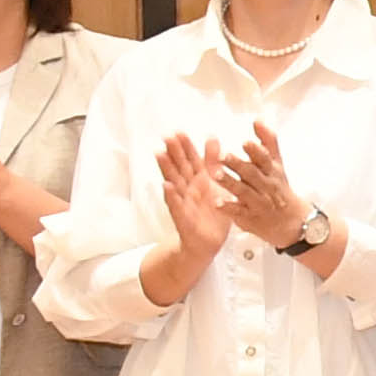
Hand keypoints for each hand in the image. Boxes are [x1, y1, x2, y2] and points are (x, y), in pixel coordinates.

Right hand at [154, 124, 237, 263]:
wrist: (208, 243)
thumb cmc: (212, 212)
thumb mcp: (216, 184)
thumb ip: (213, 162)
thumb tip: (212, 137)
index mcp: (198, 181)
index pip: (191, 161)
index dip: (185, 147)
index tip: (179, 132)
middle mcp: (188, 190)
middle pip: (179, 168)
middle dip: (173, 153)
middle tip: (167, 137)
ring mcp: (184, 203)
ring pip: (174, 183)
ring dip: (166, 169)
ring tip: (159, 154)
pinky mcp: (183, 219)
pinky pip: (176, 206)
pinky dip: (171, 196)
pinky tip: (166, 185)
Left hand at [210, 120, 308, 250]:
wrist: (292, 221)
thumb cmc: (279, 187)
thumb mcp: (277, 164)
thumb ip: (267, 141)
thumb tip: (257, 119)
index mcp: (272, 171)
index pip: (265, 159)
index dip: (256, 150)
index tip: (245, 142)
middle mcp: (266, 186)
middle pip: (252, 174)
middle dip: (238, 165)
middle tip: (223, 155)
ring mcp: (258, 202)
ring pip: (243, 191)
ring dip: (230, 183)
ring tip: (215, 174)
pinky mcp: (250, 217)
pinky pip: (239, 212)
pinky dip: (228, 207)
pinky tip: (217, 202)